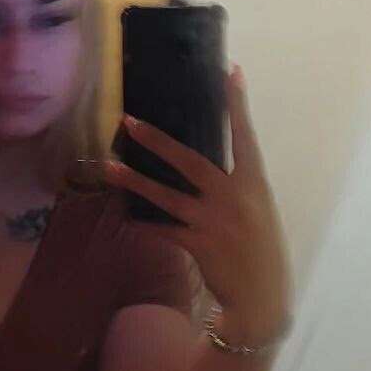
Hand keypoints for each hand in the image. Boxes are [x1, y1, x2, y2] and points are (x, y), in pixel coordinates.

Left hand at [105, 65, 290, 345]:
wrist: (261, 298)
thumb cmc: (261, 255)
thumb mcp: (259, 214)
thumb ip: (238, 190)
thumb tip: (212, 172)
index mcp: (254, 186)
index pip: (245, 137)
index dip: (237, 105)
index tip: (229, 72)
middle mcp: (233, 198)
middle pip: (191, 161)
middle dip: (159, 141)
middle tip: (130, 122)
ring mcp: (213, 222)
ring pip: (165, 196)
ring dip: (134, 181)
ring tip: (109, 167)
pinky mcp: (197, 245)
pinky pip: (161, 230)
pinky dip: (143, 224)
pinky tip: (125, 217)